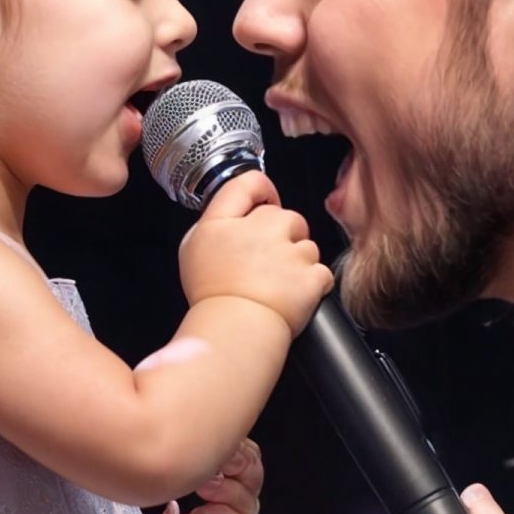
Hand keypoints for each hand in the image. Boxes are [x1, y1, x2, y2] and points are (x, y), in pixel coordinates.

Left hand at [150, 438, 263, 513]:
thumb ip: (167, 495)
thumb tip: (171, 474)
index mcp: (214, 501)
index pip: (239, 462)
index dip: (231, 443)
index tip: (206, 432)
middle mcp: (227, 511)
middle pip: (252, 469)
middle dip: (237, 451)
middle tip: (212, 445)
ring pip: (250, 488)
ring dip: (230, 473)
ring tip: (204, 473)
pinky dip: (223, 500)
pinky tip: (201, 499)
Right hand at [178, 173, 332, 333]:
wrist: (234, 332)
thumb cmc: (213, 297)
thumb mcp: (193, 249)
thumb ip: (216, 223)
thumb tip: (235, 217)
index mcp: (226, 222)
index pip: (249, 182)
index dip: (262, 191)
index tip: (266, 204)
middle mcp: (260, 229)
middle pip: (286, 216)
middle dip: (283, 235)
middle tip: (266, 264)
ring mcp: (289, 251)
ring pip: (307, 245)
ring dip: (298, 262)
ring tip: (276, 285)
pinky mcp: (311, 275)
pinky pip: (321, 273)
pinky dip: (312, 286)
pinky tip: (292, 296)